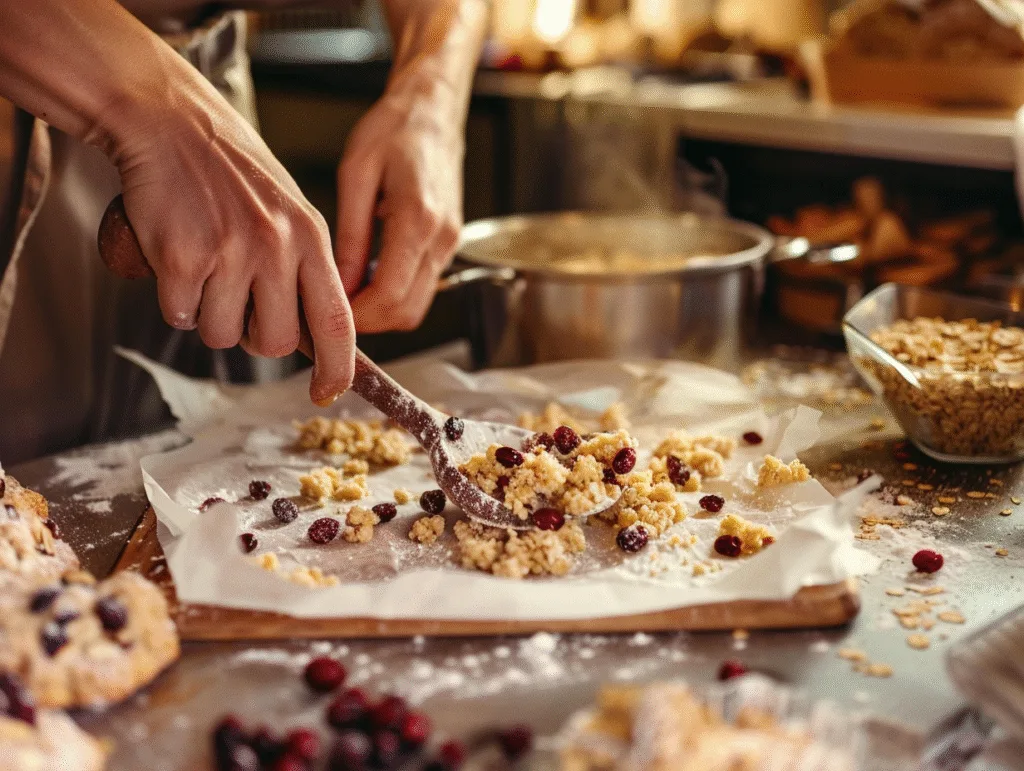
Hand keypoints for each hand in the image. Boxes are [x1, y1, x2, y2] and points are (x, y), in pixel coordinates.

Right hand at [112, 68, 354, 403]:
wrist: (171, 124)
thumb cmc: (233, 173)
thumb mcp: (291, 214)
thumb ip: (307, 270)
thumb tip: (317, 337)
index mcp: (312, 239)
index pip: (337, 322)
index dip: (337, 368)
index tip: (328, 392)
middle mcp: (276, 247)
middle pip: (274, 344)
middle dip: (254, 337)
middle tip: (238, 301)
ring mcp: (229, 253)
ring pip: (223, 337)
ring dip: (210, 317)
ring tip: (205, 269)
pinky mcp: (181, 258)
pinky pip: (181, 317)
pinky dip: (175, 301)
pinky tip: (178, 260)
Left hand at [335, 72, 463, 332]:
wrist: (432, 110)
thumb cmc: (393, 130)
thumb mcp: (356, 174)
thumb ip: (351, 236)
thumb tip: (340, 285)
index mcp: (417, 219)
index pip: (390, 295)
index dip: (357, 315)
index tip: (328, 309)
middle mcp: (441, 238)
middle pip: (407, 312)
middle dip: (369, 320)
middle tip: (332, 306)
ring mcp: (450, 243)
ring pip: (417, 306)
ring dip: (382, 310)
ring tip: (347, 291)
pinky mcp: (449, 243)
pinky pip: (423, 287)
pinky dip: (396, 293)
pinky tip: (369, 275)